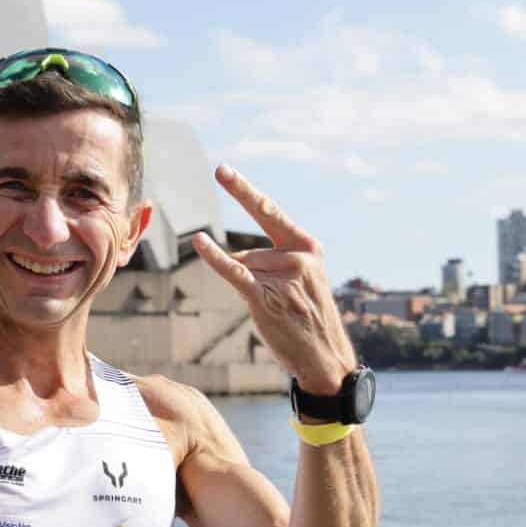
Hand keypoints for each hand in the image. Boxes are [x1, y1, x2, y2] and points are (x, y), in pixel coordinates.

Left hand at [191, 165, 356, 391]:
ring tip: (280, 312)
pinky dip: (215, 258)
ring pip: (244, 269)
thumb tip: (232, 256)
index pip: (269, 211)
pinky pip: (234, 273)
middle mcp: (298, 257)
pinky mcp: (267, 298)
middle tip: (282, 302)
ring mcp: (283, 277)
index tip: (221, 170)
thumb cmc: (309, 315)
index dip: (243, 190)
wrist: (326, 356)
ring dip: (252, 290)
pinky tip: (199, 242)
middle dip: (255, 278)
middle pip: (251, 253)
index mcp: (308, 246)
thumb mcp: (302, 277)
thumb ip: (271, 259)